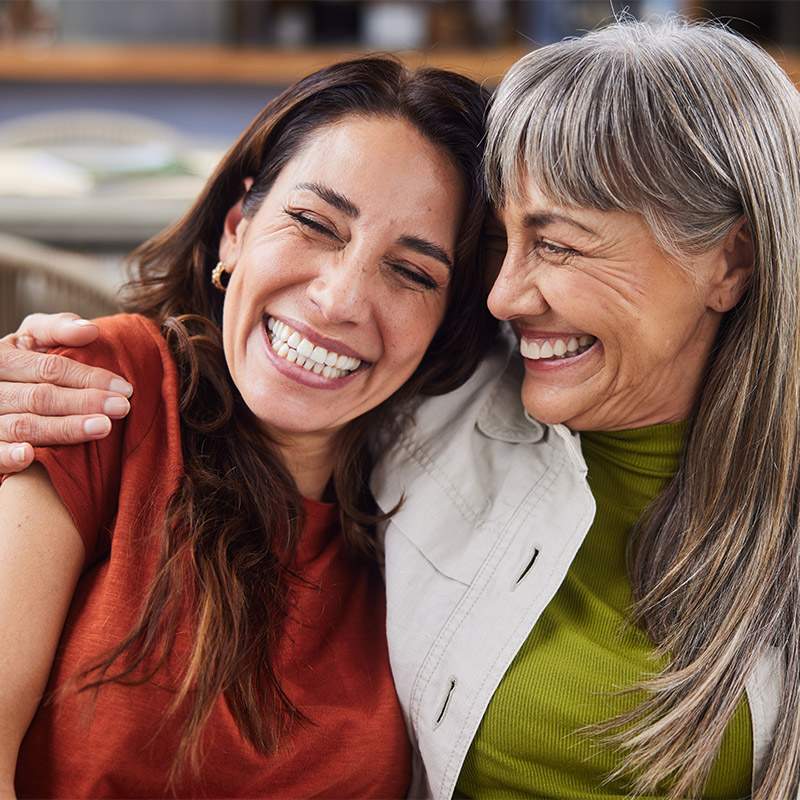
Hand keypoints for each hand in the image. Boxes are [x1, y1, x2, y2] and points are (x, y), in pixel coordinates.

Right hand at [0, 313, 132, 473]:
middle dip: (84, 402)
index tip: (125, 389)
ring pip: (23, 425)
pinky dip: (8, 456)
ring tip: (102, 427)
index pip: (50, 369)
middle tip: (122, 408)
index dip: (89, 378)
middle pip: (40, 397)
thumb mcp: (32, 339)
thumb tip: (90, 331)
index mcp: (3, 358)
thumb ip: (58, 330)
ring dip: (63, 428)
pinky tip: (29, 456)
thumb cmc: (20, 365)